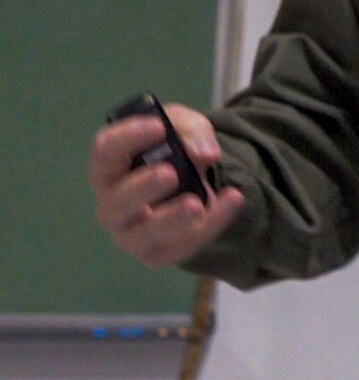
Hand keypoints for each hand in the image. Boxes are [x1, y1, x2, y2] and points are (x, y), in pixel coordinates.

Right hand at [89, 105, 244, 268]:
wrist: (196, 180)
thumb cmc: (174, 150)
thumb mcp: (185, 127)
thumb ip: (192, 132)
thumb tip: (206, 154)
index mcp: (110, 168)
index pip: (105, 152)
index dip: (126, 138)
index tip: (158, 127)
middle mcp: (113, 204)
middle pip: (116, 202)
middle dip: (141, 188)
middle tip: (169, 174)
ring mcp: (132, 233)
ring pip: (144, 234)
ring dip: (171, 220)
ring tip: (196, 204)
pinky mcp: (158, 252)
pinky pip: (183, 245)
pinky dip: (212, 223)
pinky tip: (232, 199)